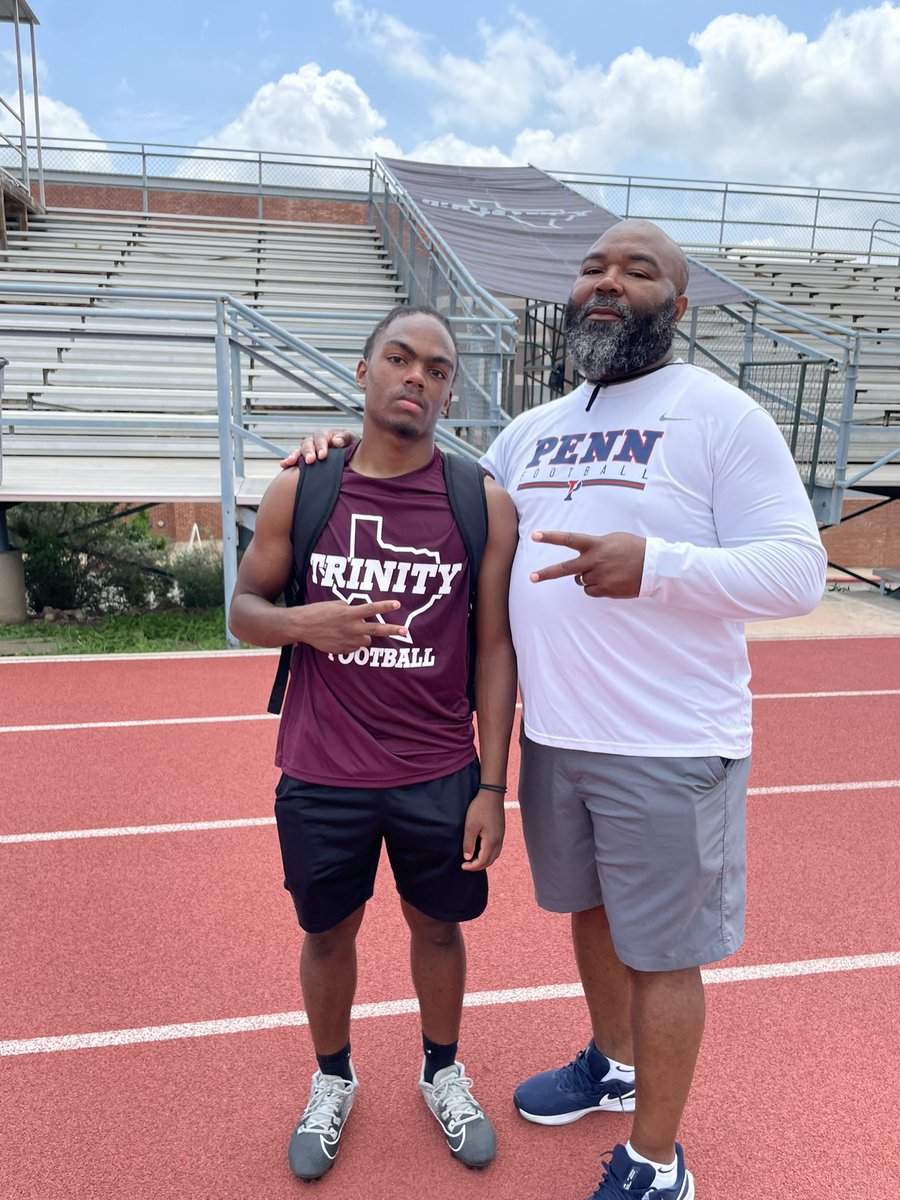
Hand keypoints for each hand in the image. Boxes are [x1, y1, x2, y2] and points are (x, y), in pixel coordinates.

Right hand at [279, 429, 354, 468]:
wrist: (352, 459)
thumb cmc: (352, 447)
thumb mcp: (352, 440)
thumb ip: (345, 438)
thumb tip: (336, 442)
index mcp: (326, 435)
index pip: (320, 438)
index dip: (320, 446)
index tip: (322, 456)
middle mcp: (315, 442)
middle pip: (307, 444)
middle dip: (307, 452)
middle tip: (310, 461)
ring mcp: (309, 451)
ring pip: (299, 451)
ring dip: (294, 456)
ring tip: (290, 463)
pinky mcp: (305, 461)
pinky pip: (295, 461)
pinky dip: (288, 462)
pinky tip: (283, 465)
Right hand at [293, 599, 406, 653]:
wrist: (302, 626)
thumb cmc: (318, 612)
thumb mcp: (336, 604)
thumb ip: (351, 610)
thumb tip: (360, 615)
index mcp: (349, 613)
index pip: (371, 609)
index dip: (386, 606)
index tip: (397, 604)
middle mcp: (351, 628)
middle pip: (377, 630)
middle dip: (392, 630)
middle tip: (405, 631)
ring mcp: (347, 641)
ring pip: (366, 640)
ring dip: (364, 636)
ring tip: (353, 631)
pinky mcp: (342, 650)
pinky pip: (354, 647)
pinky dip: (353, 643)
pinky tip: (342, 637)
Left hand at [461, 791, 504, 870]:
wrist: (492, 794)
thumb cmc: (480, 809)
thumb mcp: (470, 826)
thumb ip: (469, 843)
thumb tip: (468, 858)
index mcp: (491, 841)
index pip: (483, 861)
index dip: (472, 866)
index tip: (462, 866)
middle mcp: (498, 841)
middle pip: (490, 860)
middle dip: (478, 866)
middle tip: (467, 865)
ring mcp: (501, 836)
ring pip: (494, 855)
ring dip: (484, 860)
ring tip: (473, 859)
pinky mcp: (500, 831)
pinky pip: (496, 848)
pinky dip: (488, 853)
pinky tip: (481, 849)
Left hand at [529, 530, 645, 597]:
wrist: (654, 566)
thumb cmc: (633, 549)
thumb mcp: (612, 539)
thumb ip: (595, 545)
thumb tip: (582, 556)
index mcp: (596, 544)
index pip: (569, 539)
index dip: (551, 537)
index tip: (534, 535)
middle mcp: (595, 561)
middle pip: (565, 569)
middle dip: (547, 573)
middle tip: (531, 577)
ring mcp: (600, 577)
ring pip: (580, 580)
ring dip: (587, 576)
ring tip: (606, 570)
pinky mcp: (606, 590)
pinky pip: (590, 590)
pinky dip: (595, 587)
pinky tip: (609, 580)